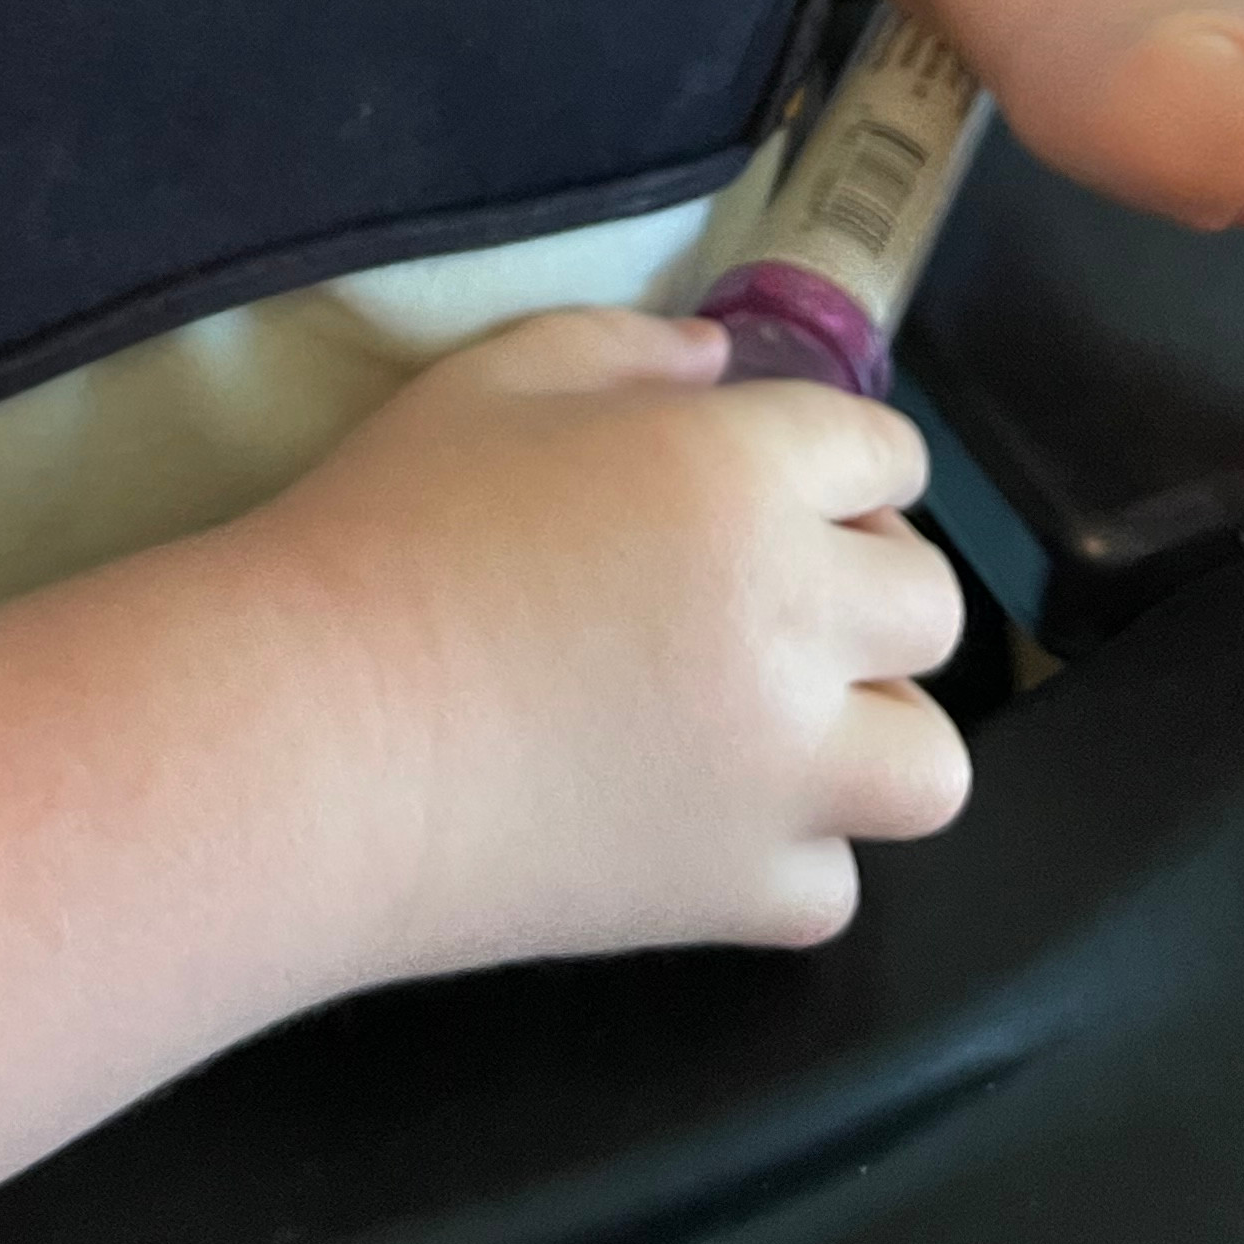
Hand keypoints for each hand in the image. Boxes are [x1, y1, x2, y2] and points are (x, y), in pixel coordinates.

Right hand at [239, 306, 970, 978]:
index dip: (841, 464)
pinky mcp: (739, 894)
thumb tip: (719, 363)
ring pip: (930, 761)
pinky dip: (789, 852)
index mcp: (741, 474)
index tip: (784, 484)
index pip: (885, 456)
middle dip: (867, 585)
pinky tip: (702, 813)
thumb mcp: (490, 381)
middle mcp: (796, 620)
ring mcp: (784, 773)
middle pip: (930, 604)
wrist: (313, 731)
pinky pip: (835, 881)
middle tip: (768, 594)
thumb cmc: (384, 530)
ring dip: (870, 729)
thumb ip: (625, 349)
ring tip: (775, 719)